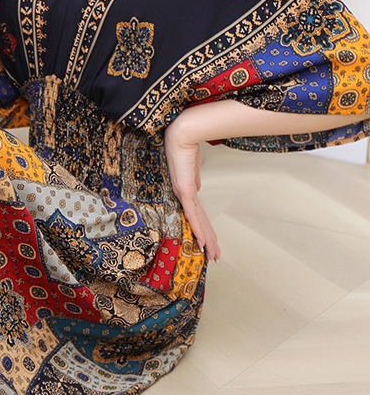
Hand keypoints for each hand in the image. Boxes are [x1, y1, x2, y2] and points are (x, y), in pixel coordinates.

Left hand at [163, 111, 220, 262]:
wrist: (182, 135)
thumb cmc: (185, 148)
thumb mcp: (193, 169)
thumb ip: (194, 181)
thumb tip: (198, 189)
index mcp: (185, 192)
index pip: (199, 216)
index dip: (205, 230)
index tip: (210, 243)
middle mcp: (183, 197)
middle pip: (199, 224)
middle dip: (208, 242)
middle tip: (213, 258)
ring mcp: (182, 195)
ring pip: (197, 223)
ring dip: (205, 241)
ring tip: (211, 256)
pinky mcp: (183, 191)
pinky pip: (192, 214)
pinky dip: (198, 229)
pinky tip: (202, 242)